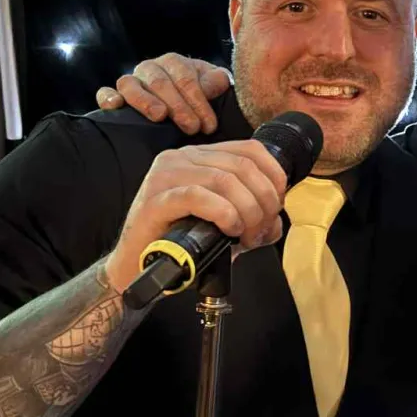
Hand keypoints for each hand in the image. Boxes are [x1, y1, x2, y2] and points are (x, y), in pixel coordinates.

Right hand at [96, 54, 231, 135]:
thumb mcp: (214, 86)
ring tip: (160, 116)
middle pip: (160, 83)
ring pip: (130, 85)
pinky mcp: (115, 96)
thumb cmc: (201, 94)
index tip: (209, 125)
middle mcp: (150, 68)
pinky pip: (105, 93)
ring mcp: (131, 82)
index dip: (198, 102)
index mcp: (174, 63)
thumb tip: (211, 86)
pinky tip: (116, 106)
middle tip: (192, 127)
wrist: (185, 103)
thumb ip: (216, 82)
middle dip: (178, 106)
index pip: (185, 79)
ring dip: (145, 101)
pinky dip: (108, 97)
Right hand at [105, 140, 287, 292]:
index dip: (274, 176)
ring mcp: (165, 176)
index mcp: (199, 156)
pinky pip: (198, 196)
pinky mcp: (156, 200)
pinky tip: (229, 230)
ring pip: (225, 180)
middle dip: (264, 202)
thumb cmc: (180, 242)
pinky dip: (223, 213)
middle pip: (243, 167)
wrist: (139, 266)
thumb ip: (251, 217)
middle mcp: (181, 158)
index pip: (250, 149)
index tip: (277, 207)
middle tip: (262, 230)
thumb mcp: (223, 224)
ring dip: (248, 211)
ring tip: (247, 236)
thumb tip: (277, 223)